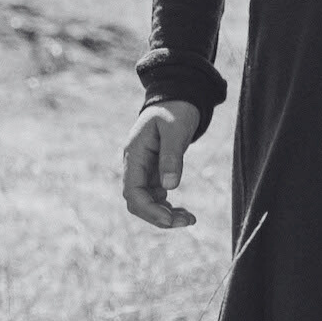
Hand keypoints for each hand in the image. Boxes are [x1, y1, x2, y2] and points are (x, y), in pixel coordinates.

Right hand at [122, 100, 201, 229]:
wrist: (178, 99)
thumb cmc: (175, 111)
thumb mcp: (175, 130)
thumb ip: (172, 156)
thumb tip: (170, 186)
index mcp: (134, 155)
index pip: (132, 192)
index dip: (148, 209)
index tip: (169, 219)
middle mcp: (135, 165)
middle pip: (137, 201)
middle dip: (158, 216)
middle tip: (186, 222)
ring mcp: (143, 170)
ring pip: (147, 202)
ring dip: (165, 214)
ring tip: (189, 220)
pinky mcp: (154, 172)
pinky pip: (156, 196)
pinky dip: (167, 207)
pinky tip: (183, 213)